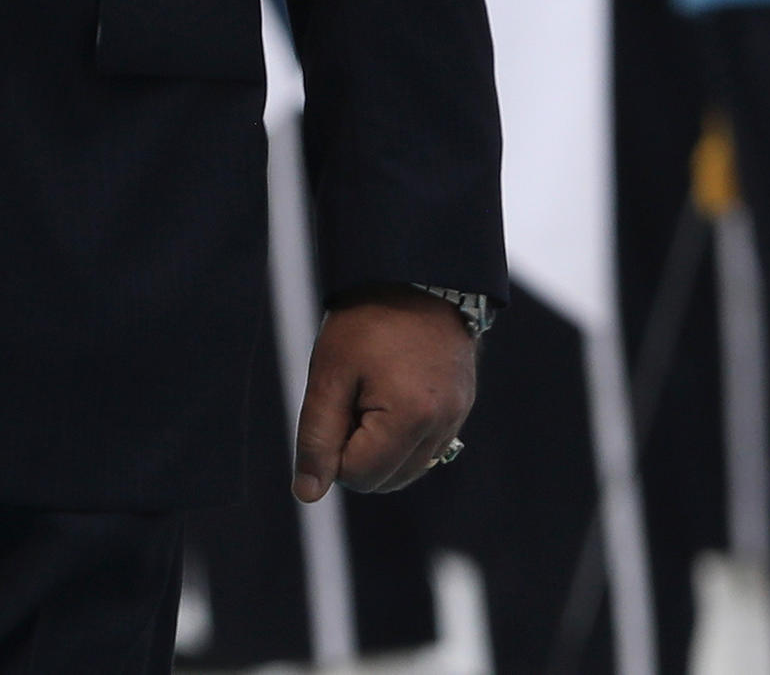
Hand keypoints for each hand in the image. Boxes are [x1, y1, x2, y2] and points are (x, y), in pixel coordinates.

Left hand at [292, 291, 477, 500]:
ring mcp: (458, 419)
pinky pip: (426, 449)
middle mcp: (443, 426)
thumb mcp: (330, 374)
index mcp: (410, 418)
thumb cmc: (365, 321)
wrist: (416, 277)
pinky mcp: (462, 409)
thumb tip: (307, 493)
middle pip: (386, 480)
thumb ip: (317, 437)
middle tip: (350, 397)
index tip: (333, 403)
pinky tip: (389, 395)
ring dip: (379, 446)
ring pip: (407, 469)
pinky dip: (401, 437)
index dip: (333, 450)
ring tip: (371, 393)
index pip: (360, 475)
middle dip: (357, 451)